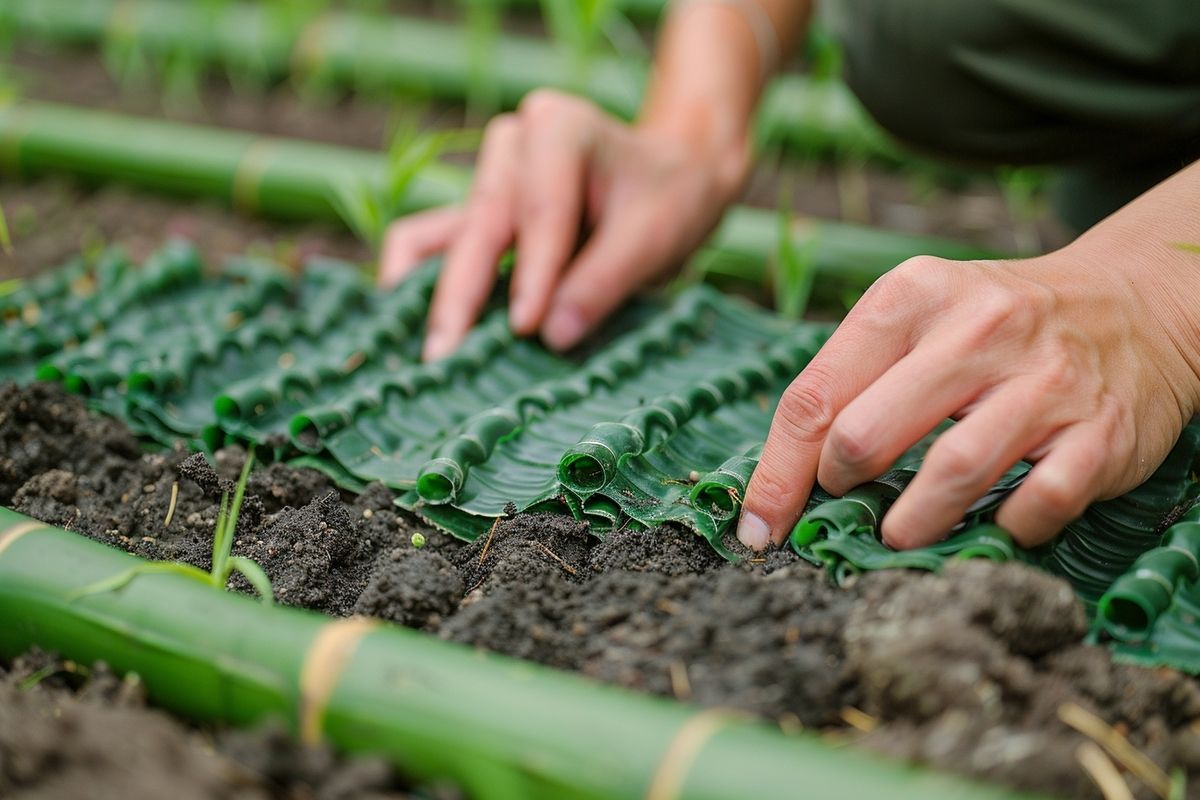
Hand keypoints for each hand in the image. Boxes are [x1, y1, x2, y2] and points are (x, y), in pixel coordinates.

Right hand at [379, 89, 748, 360]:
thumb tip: (550, 337)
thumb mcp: (655, 238)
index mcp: (559, 128)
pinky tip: (411, 331)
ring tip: (428, 356)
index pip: (541, 209)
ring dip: (431, 294)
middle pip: (479, 226)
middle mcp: (511, 146)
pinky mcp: (474, 215)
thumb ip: (603, 282)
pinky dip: (418, 285)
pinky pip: (428, 244)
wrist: (669, 181)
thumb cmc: (667, 201)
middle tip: (447, 358)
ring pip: (440, 236)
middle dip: (463, 294)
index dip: (532, 272)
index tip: (527, 328)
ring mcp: (486, 180)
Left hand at [736, 229, 1199, 551]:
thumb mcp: (916, 317)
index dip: (777, 474)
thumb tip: (783, 477)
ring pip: (950, 472)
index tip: (757, 526)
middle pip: (865, 433)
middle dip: (838, 486)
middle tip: (844, 505)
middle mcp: (978, 329)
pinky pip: (1036, 504)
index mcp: (913, 295)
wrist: (1132, 303)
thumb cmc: (993, 326)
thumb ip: (852, 381)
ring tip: (896, 536)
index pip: (815, 395)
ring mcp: (1044, 380)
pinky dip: (1002, 530)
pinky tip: (988, 527)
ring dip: (909, 523)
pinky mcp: (1100, 433)